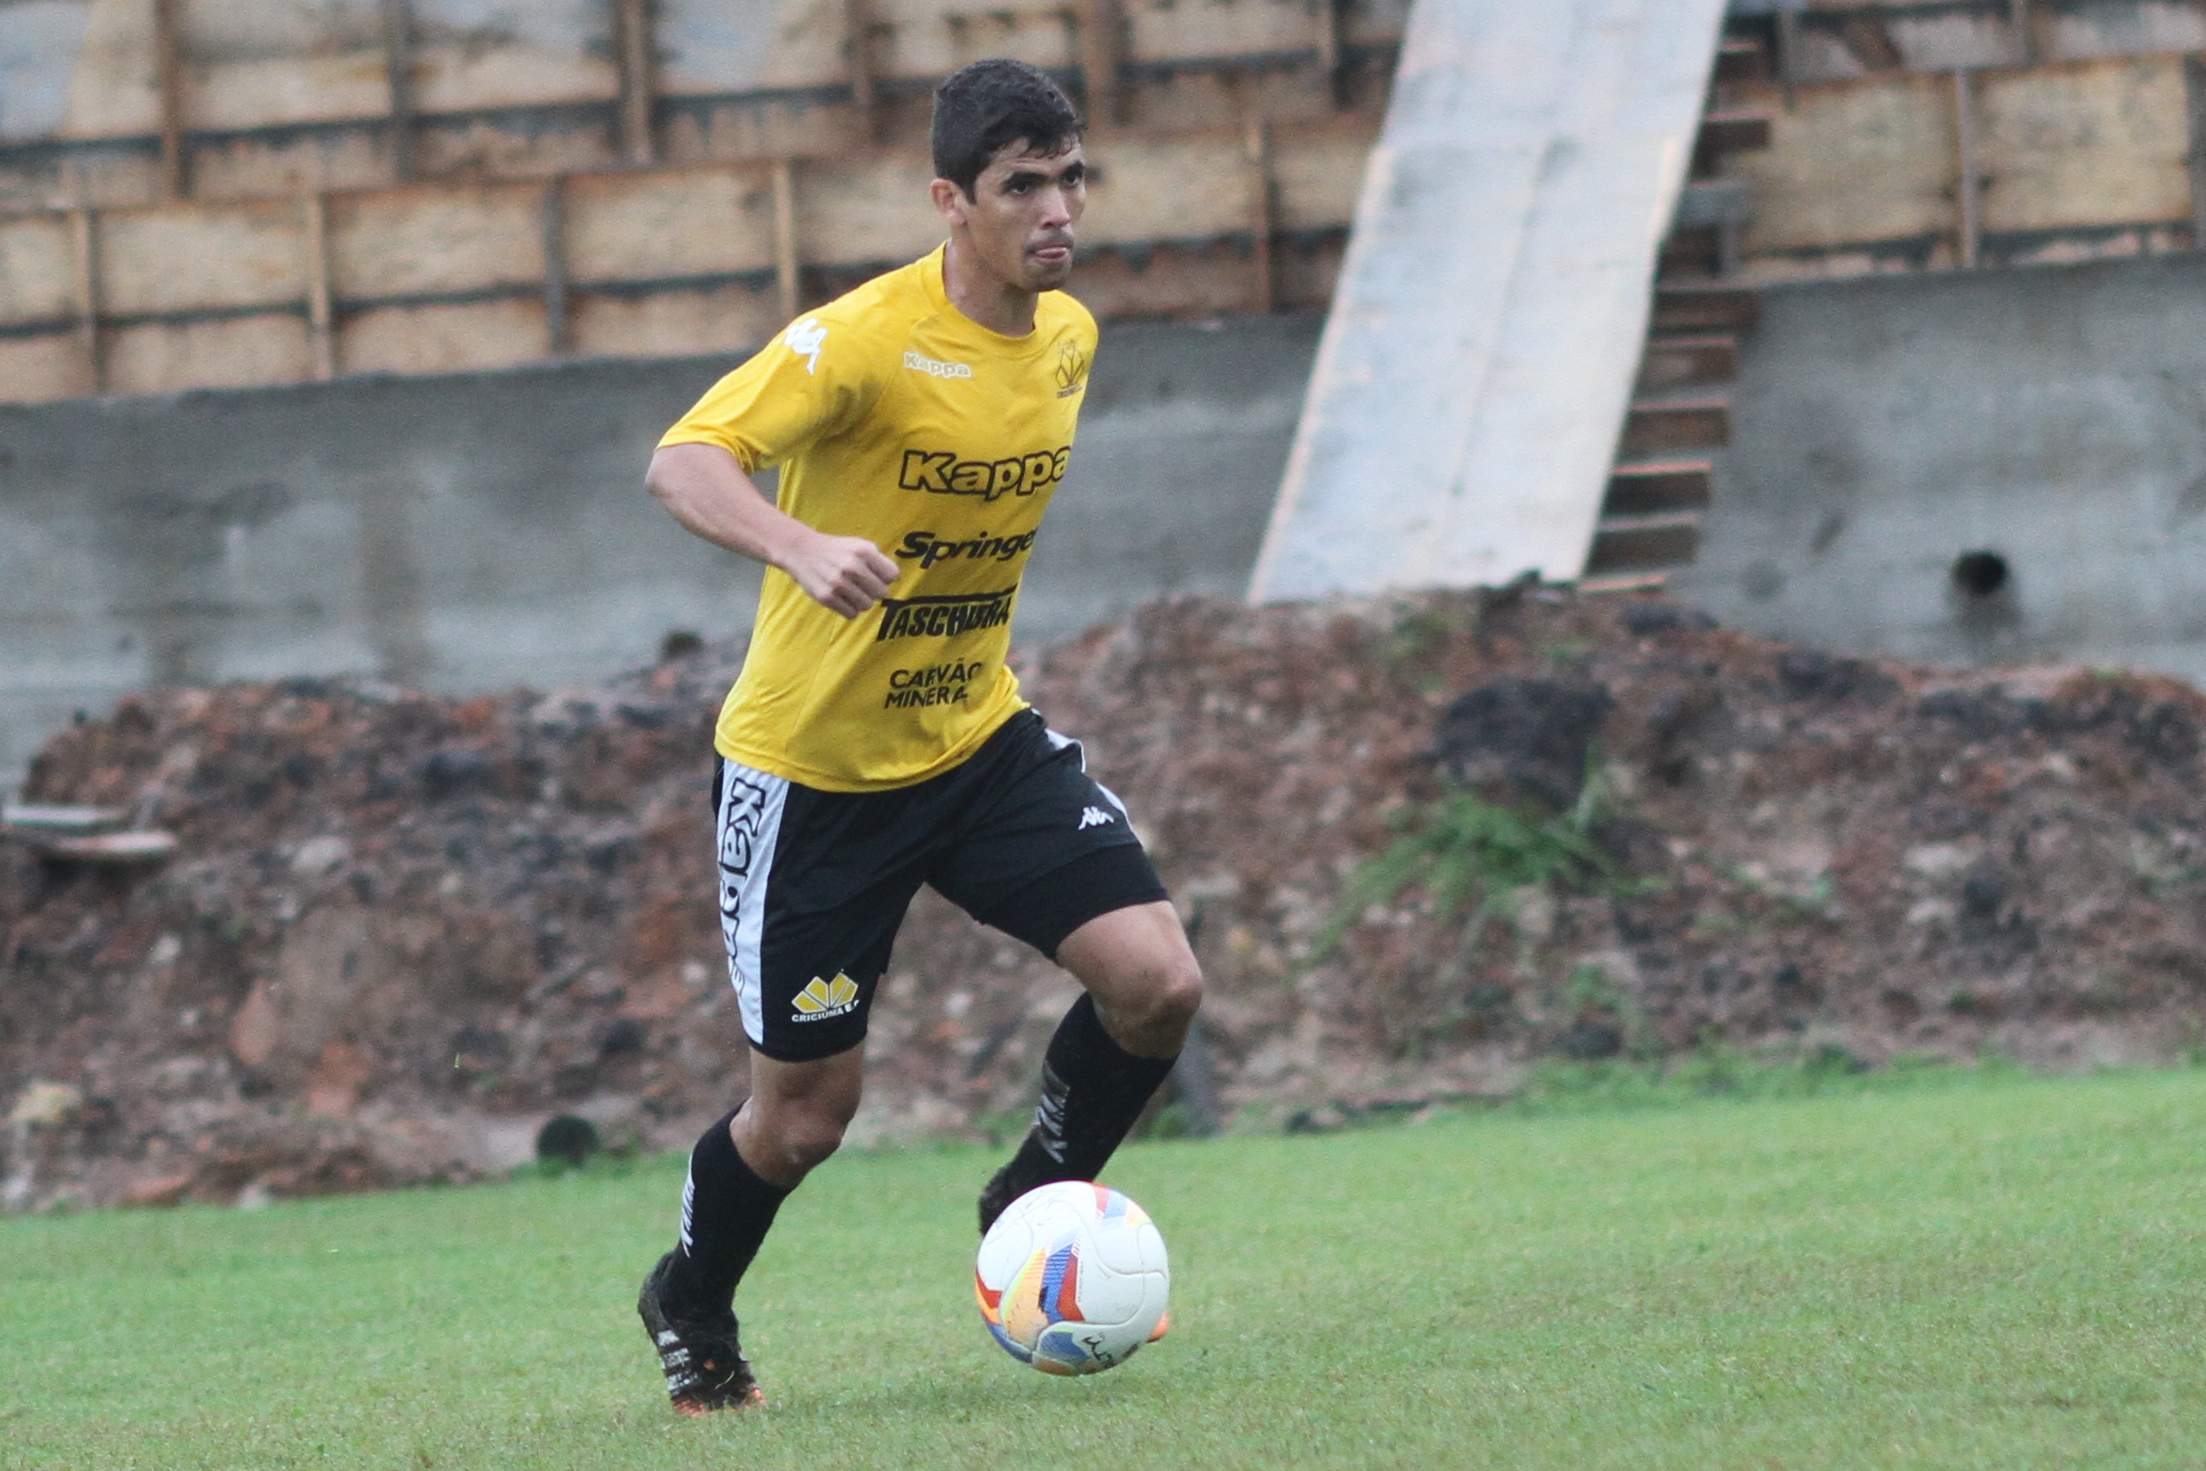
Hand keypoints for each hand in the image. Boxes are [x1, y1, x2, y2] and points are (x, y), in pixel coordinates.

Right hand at [779, 530, 899, 617]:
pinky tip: (841, 597)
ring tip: (850, 590)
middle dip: (874, 590)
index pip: (892, 576)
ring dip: (861, 601)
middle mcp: (852, 566)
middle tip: (862, 585)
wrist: (801, 550)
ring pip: (867, 606)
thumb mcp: (859, 546)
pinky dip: (849, 609)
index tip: (874, 575)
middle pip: (882, 593)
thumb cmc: (837, 550)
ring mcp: (838, 583)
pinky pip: (851, 614)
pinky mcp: (826, 597)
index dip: (884, 577)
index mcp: (864, 551)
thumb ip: (880, 562)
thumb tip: (894, 581)